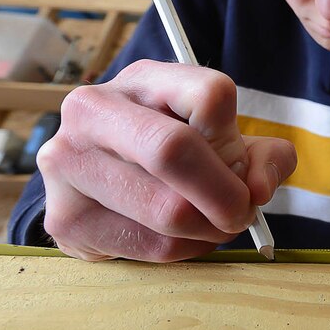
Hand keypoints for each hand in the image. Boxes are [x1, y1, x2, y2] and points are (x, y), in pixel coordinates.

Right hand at [37, 60, 296, 261]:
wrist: (103, 187)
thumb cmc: (177, 156)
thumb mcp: (227, 141)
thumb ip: (265, 157)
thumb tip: (259, 189)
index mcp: (144, 79)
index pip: (211, 95)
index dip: (236, 141)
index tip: (240, 168)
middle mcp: (94, 109)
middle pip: (174, 150)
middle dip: (225, 195)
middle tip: (240, 213)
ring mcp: (69, 162)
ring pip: (167, 210)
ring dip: (209, 229)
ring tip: (212, 224)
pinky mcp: (65, 217)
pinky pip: (150, 245)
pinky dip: (185, 250)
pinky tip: (182, 237)